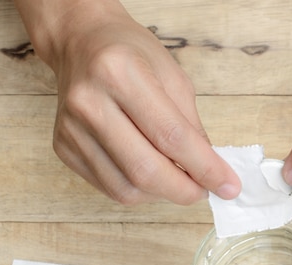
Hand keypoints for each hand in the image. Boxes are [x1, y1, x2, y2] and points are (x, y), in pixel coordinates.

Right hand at [14, 0, 240, 204]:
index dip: (205, 168)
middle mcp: (89, 102)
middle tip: (204, 192)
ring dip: (162, 194)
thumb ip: (191, 127)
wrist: (80, 43)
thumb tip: (209, 172)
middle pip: (145, 170)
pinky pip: (108, 187)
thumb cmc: (131, 54)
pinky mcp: (63, 148)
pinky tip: (151, 174)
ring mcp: (71, 129)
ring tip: (178, 181)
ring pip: (126, 188)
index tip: (228, 186)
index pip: (171, 136)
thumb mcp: (173, 77)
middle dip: (184, 191)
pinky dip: (139, 190)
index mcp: (119, 73)